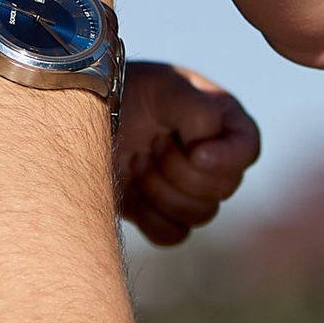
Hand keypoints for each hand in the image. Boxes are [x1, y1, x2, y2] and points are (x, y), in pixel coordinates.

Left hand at [115, 62, 261, 249]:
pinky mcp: (159, 212)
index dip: (227, 159)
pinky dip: (152, 217)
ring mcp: (184, 187)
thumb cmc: (123, 91)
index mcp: (219, 120)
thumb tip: (205, 150)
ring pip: (200, 214)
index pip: (246, 149)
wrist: (77, 116)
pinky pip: (173, 234)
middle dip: (182, 170)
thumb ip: (196, 111)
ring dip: (163, 190)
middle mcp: (210, 156)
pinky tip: (132, 189)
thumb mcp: (162, 88)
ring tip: (138, 161)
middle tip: (153, 143)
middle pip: (223, 188)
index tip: (196, 152)